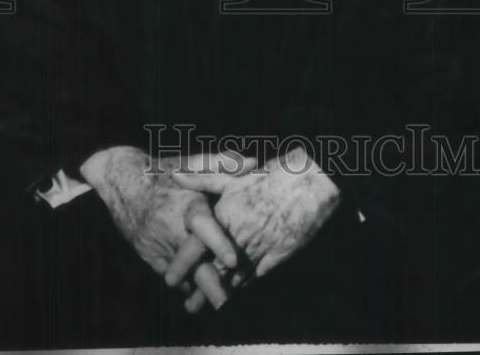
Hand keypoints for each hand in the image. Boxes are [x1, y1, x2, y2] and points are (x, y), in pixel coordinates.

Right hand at [79, 146, 254, 309]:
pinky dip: (188, 284)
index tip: (233, 259)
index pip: (202, 226)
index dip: (217, 242)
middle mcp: (172, 229)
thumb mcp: (191, 162)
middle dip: (209, 284)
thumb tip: (252, 162)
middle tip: (226, 301)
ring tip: (221, 303)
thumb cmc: (163, 170)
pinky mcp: (151, 256)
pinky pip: (172, 275)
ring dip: (201, 289)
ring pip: (183, 274)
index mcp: (185, 204)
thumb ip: (222, 163)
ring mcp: (160, 246)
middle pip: (193, 262)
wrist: (122, 181)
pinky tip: (204, 294)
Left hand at [170, 146, 339, 302]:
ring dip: (221, 292)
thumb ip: (203, 177)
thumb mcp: (234, 175)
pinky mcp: (276, 256)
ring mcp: (259, 248)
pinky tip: (237, 291)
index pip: (198, 246)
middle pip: (214, 269)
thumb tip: (175, 174)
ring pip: (234, 277)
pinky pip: (255, 276)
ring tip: (210, 305)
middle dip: (200, 287)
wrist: (310, 182)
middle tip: (189, 304)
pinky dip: (244, 285)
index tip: (170, 278)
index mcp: (225, 216)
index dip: (183, 263)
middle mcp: (239, 236)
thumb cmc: (271, 176)